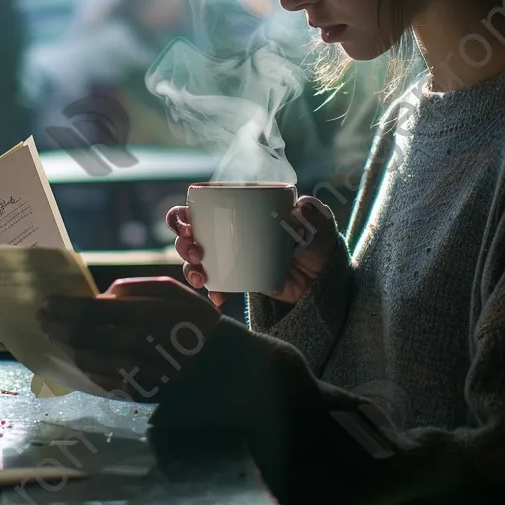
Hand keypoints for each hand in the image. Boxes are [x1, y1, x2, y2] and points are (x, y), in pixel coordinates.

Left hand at [36, 277, 220, 401]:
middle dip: (55, 327)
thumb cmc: (198, 322)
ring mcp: (133, 371)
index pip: (88, 311)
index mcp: (142, 314)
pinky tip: (79, 356)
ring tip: (55, 337)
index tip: (45, 303)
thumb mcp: (172, 291)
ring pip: (85, 360)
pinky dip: (84, 366)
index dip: (61, 308)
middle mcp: (134, 344)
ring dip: (65, 347)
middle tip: (42, 320)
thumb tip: (102, 295)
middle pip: (80, 337)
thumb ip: (134, 288)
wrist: (224, 367)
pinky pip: (99, 379)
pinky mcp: (135, 391)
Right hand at [167, 196, 339, 306]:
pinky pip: (214, 286)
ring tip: (201, 278)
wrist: (323, 280)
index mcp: (238, 208)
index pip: (199, 206)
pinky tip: (218, 297)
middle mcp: (227, 231)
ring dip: (189, 268)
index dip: (181, 215)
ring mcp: (228, 257)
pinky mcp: (235, 280)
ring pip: (194, 261)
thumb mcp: (320, 224)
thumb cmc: (318, 241)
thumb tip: (299, 210)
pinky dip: (211, 291)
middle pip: (189, 235)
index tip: (185, 224)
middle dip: (182, 243)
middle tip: (195, 252)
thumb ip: (314, 213)